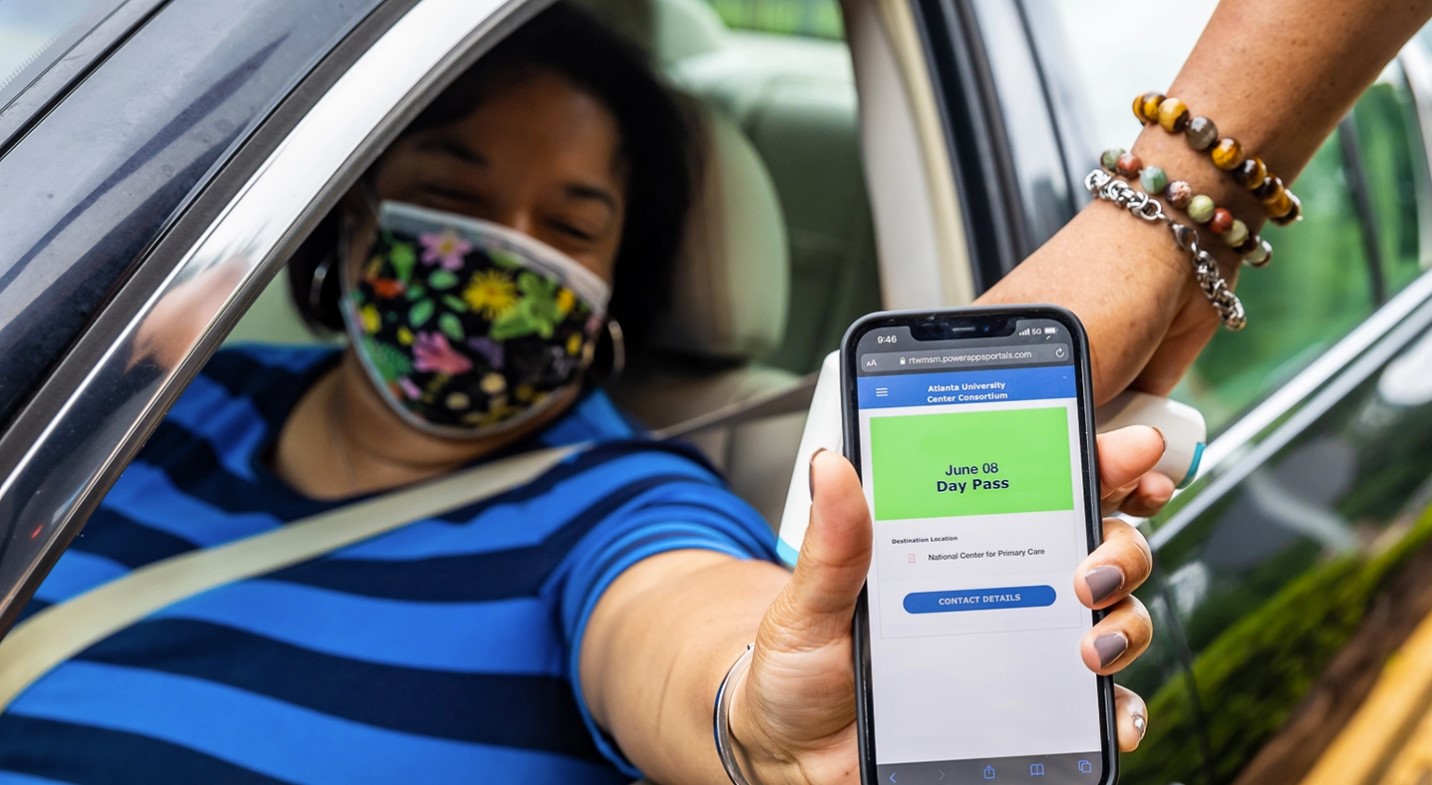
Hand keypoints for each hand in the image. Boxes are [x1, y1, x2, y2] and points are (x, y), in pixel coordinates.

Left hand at [731, 426, 1163, 783]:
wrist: (796, 755)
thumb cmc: (803, 667)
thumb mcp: (811, 602)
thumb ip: (832, 544)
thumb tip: (833, 468)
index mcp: (961, 542)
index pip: (1042, 485)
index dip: (1098, 458)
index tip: (1129, 448)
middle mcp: (1006, 587)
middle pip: (1100, 546)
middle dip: (1121, 546)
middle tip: (1090, 571)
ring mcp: (1024, 650)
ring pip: (1116, 618)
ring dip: (1125, 624)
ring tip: (1088, 646)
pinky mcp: (1031, 714)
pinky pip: (1101, 708)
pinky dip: (1121, 708)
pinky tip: (1108, 713)